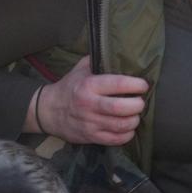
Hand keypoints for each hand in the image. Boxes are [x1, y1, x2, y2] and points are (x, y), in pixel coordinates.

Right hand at [30, 57, 147, 145]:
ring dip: (134, 120)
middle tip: (140, 102)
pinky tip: (127, 128)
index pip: (118, 84)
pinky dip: (127, 134)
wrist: (48, 110)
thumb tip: (117, 54)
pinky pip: (116, 139)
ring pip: (121, 125)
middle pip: (121, 108)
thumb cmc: (69, 88)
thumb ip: (97, 61)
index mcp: (88, 85)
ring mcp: (90, 122)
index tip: (143, 85)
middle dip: (137, 105)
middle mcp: (89, 104)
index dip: (136, 85)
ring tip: (134, 114)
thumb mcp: (78, 70)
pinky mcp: (91, 136)